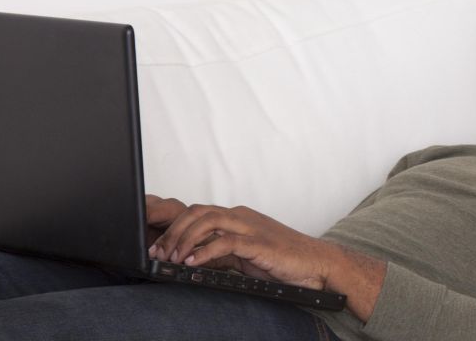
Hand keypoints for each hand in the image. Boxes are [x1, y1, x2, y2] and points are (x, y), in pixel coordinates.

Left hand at [146, 200, 340, 290]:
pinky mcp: (259, 243)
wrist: (317, 264)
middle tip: (159, 252)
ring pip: (208, 220)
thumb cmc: (283, 260)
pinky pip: (226, 242)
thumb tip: (192, 260)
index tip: (158, 246)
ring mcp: (251, 227)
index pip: (197, 213)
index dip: (174, 228)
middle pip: (197, 212)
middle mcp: (242, 216)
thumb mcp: (244, 256)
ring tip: (173, 257)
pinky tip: (193, 263)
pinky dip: (205, 251)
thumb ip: (220, 253)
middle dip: (173, 231)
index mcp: (237, 217)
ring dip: (185, 239)